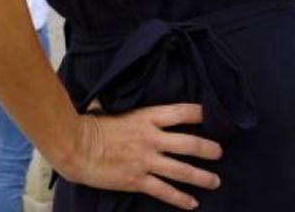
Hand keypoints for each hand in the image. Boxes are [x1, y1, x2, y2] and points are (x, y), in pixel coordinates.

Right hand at [58, 104, 222, 209]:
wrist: (75, 147)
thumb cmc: (89, 125)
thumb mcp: (110, 107)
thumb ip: (119, 102)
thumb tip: (113, 93)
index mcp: (146, 117)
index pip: (181, 112)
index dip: (199, 113)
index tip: (210, 115)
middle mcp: (151, 138)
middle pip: (190, 144)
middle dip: (208, 149)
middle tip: (219, 153)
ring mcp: (146, 161)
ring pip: (182, 170)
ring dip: (202, 177)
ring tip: (215, 181)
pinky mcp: (138, 180)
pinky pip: (165, 191)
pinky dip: (180, 198)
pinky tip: (192, 203)